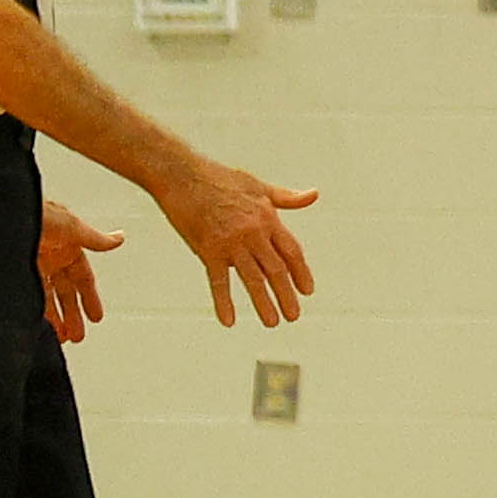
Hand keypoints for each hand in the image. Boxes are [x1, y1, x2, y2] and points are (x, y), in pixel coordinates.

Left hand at [38, 201, 119, 344]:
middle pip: (65, 292)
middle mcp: (49, 256)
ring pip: (46, 298)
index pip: (83, 277)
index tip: (96, 317)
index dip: (90, 298)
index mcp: (67, 245)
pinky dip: (35, 312)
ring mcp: (30, 264)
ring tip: (59, 338)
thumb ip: (94, 238)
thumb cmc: (33, 210)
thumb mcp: (69, 225)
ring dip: (54, 318)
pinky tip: (39, 326)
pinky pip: (28, 297)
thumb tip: (119, 239)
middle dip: (72, 315)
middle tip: (77, 336)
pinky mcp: (13, 271)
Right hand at [155, 155, 322, 328]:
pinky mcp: (208, 249)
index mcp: (267, 217)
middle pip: (276, 269)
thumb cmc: (220, 178)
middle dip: (287, 295)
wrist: (183, 175)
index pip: (291, 251)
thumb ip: (286, 198)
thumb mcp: (258, 186)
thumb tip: (314, 195)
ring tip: (272, 322)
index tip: (307, 291)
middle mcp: (253, 232)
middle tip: (293, 316)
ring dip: (264, 303)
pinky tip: (229, 321)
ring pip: (253, 279)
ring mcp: (231, 242)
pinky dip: (224, 302)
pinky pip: (218, 281)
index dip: (301, 273)